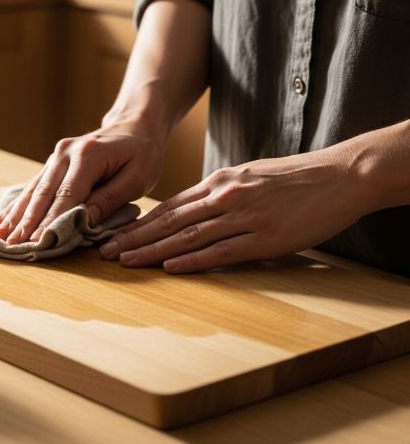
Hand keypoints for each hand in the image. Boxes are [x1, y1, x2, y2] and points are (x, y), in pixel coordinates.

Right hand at [0, 124, 164, 243]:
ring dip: (17, 214)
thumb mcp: (137, 177)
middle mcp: (66, 153)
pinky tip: (3, 219)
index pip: (67, 195)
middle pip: (43, 193)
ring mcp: (56, 156)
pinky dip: (19, 204)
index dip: (51, 221)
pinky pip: (33, 186)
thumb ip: (110, 198)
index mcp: (88, 156)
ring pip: (33, 190)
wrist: (134, 126)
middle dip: (27, 221)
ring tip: (0, 235)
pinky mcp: (53, 162)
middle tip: (12, 244)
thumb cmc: (142, 154)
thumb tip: (84, 221)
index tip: (38, 242)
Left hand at [100, 148, 365, 271]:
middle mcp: (224, 197)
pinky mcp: (265, 238)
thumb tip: (193, 208)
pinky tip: (171, 268)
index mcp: (219, 182)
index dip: (139, 223)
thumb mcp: (249, 176)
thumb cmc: (294, 178)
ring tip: (126, 261)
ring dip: (153, 251)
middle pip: (169, 221)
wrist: (339, 175)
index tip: (115, 234)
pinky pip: (222, 251)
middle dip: (134, 238)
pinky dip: (194, 261)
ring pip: (187, 236)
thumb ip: (220, 192)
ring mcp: (243, 217)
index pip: (170, 206)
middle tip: (105, 251)